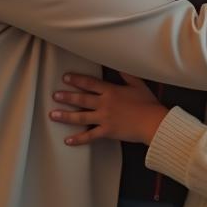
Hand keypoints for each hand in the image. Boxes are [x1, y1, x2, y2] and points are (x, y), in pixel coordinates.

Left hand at [50, 72, 168, 145]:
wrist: (153, 122)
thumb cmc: (148, 103)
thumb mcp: (138, 84)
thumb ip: (126, 75)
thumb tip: (118, 66)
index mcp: (111, 91)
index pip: (90, 83)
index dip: (77, 80)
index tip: (66, 78)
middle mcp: (104, 104)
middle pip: (81, 99)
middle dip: (66, 97)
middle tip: (55, 95)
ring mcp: (104, 118)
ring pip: (81, 117)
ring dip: (66, 116)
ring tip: (53, 115)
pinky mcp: (107, 132)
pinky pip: (90, 136)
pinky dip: (78, 139)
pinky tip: (67, 140)